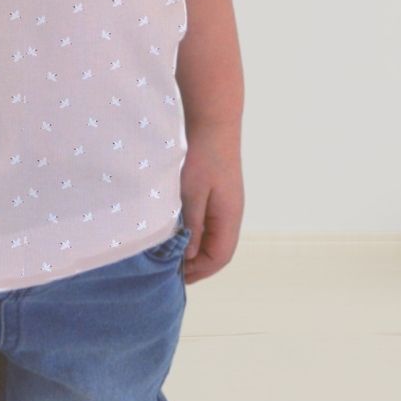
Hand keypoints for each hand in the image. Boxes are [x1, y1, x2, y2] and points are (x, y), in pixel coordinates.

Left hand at [180, 127, 244, 284]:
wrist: (212, 122)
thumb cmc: (202, 157)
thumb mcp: (192, 193)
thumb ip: (193, 226)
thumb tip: (191, 257)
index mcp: (229, 217)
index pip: (219, 257)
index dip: (199, 271)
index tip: (174, 277)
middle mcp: (231, 213)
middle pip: (218, 250)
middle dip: (196, 264)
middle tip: (169, 269)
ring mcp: (226, 202)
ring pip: (213, 236)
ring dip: (194, 248)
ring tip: (171, 253)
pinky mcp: (217, 192)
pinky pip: (208, 221)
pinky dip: (194, 231)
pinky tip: (177, 229)